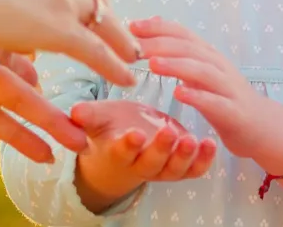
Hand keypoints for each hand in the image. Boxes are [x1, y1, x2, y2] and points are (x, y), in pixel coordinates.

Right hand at [69, 100, 217, 213]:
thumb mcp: (97, 118)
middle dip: (161, 149)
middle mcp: (141, 165)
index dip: (128, 145)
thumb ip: (87, 116)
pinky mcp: (180, 166)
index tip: (135, 133)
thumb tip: (73, 112)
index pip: (122, 152)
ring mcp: (162, 168)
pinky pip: (193, 170)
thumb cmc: (110, 127)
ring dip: (185, 157)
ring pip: (174, 169)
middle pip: (152, 162)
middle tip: (169, 132)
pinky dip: (203, 161)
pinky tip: (209, 143)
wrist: (125, 144)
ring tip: (193, 139)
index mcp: (118, 152)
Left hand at [132, 17, 264, 157]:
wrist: (261, 127)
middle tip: (134, 46)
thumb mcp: (200, 70)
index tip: (132, 26)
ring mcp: (228, 88)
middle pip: (189, 49)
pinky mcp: (234, 112)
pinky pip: (215, 102)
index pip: (182, 33)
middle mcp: (218, 66)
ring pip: (202, 71)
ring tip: (153, 65)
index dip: (158, 28)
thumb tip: (153, 22)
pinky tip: (179, 94)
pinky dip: (197, 96)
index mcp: (208, 55)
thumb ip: (178, 49)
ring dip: (176, 66)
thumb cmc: (224, 97)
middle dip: (160, 45)